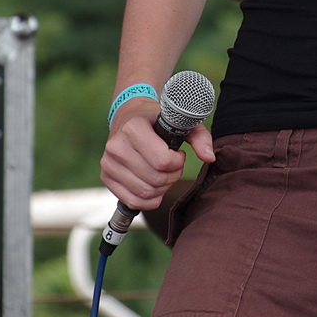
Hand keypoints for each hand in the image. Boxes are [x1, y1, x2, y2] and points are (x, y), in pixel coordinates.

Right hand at [100, 102, 215, 210]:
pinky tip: (154, 187)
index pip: (162, 161)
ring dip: (162, 188)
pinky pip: (132, 201)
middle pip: (155, 179)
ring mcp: (108, 162)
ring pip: (144, 192)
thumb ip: (199, 137)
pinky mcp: (106, 176)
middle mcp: (117, 145)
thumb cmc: (157, 119)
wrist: (129, 115)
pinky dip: (149, 200)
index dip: (177, 162)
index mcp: (133, 128)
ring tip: (164, 173)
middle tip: (174, 165)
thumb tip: (210, 157)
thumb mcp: (180, 121)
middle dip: (172, 176)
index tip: (178, 154)